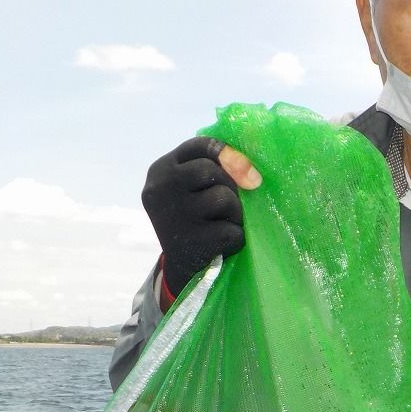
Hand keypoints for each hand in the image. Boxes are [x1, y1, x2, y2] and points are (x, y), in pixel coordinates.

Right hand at [142, 137, 261, 297]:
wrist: (181, 265)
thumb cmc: (193, 217)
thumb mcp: (189, 186)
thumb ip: (211, 167)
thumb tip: (250, 172)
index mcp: (160, 170)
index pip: (199, 145)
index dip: (228, 153)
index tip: (249, 171)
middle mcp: (161, 190)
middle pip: (211, 171)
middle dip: (230, 186)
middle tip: (228, 206)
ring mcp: (174, 217)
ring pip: (223, 198)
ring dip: (235, 212)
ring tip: (224, 223)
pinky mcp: (191, 242)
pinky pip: (231, 230)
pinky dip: (236, 236)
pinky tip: (224, 243)